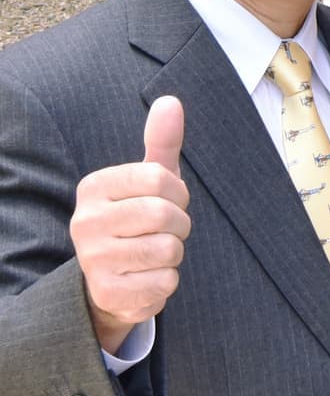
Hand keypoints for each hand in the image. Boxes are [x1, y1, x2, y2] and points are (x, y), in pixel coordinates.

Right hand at [69, 97, 190, 354]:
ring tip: (153, 254)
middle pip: (165, 215)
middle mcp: (84, 222)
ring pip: (168, 249)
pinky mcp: (107, 294)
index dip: (178, 193)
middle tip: (164, 231)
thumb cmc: (138, 220)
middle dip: (179, 224)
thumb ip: (161, 142)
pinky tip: (146, 278)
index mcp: (94, 187)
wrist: (113, 280)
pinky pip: (165, 282)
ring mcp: (92, 260)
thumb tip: (170, 101)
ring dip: (173, 254)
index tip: (167, 202)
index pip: (160, 179)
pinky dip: (166, 281)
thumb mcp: (149, 179)